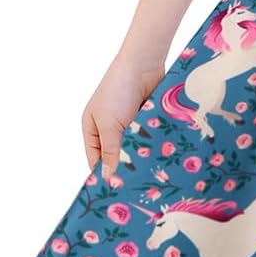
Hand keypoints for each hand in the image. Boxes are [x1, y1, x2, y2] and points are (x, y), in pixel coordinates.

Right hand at [81, 53, 166, 180]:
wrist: (144, 62)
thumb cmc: (119, 90)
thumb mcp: (110, 124)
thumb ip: (110, 151)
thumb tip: (107, 177)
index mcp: (93, 129)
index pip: (95, 160)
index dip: (104, 175)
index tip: (116, 193)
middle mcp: (110, 127)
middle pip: (118, 155)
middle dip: (126, 167)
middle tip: (137, 189)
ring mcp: (130, 122)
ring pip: (136, 147)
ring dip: (142, 156)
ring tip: (152, 177)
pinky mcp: (147, 117)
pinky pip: (149, 136)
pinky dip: (154, 144)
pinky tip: (163, 157)